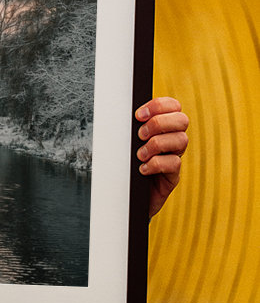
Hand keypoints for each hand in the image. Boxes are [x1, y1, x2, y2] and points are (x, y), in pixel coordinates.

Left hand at [135, 96, 188, 217]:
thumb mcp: (126, 143)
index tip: (138, 115)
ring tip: (140, 155)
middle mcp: (172, 140)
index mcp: (163, 127)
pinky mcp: (173, 176)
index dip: (159, 105)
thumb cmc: (124, 165)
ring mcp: (174, 157)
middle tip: (140, 135)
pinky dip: (156, 164)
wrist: (126, 196)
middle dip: (159, 123)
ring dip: (156, 144)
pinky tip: (142, 169)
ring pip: (181, 140)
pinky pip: (174, 163)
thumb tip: (120, 113)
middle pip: (182, 120)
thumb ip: (130, 127)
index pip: (173, 106)